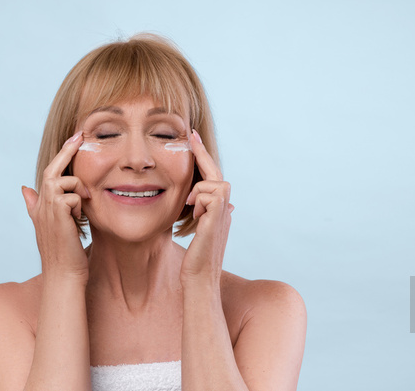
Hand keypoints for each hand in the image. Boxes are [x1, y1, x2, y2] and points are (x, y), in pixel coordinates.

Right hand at [21, 131, 91, 279]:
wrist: (64, 274)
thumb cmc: (65, 254)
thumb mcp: (55, 227)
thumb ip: (41, 207)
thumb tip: (25, 189)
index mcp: (40, 206)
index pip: (49, 174)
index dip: (61, 155)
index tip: (75, 139)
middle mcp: (40, 205)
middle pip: (52, 169)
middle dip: (67, 150)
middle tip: (81, 136)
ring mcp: (46, 208)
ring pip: (66, 182)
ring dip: (79, 193)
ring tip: (81, 215)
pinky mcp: (57, 212)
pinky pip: (73, 196)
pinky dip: (80, 207)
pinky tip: (79, 223)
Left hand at [181, 130, 233, 284]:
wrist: (199, 279)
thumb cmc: (194, 260)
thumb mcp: (197, 232)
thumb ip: (203, 216)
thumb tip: (211, 204)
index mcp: (220, 211)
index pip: (214, 179)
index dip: (204, 159)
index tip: (193, 139)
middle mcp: (225, 209)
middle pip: (218, 174)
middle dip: (203, 153)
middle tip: (191, 135)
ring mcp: (224, 214)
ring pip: (215, 183)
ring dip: (198, 190)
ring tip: (189, 206)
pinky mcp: (218, 218)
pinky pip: (210, 194)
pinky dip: (199, 199)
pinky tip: (194, 214)